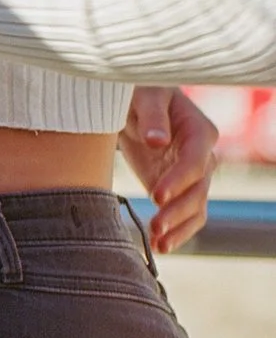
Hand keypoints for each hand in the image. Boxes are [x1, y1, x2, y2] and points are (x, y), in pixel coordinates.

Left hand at [122, 85, 218, 252]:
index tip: (156, 195)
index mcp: (199, 131)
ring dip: (178, 227)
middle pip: (199, 189)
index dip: (179, 179)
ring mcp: (192, 174)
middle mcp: (203, 155)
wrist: (134, 102)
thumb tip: (157, 141)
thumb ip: (151, 116)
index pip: (196, 161)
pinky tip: (159, 246)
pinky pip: (186, 213)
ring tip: (158, 244)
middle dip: (178, 211)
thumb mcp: (143, 95)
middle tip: (155, 227)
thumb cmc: (140, 91)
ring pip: (196, 206)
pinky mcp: (178, 187)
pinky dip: (176, 231)